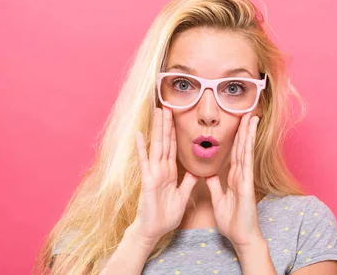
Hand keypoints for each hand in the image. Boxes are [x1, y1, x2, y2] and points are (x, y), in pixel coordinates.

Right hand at [132, 107, 198, 243]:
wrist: (153, 230)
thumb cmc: (165, 215)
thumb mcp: (182, 196)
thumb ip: (188, 182)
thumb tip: (197, 170)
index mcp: (170, 172)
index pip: (174, 148)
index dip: (176, 132)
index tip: (177, 116)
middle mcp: (161, 169)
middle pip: (165, 142)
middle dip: (167, 124)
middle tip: (167, 105)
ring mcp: (153, 173)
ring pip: (157, 146)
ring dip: (157, 129)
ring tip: (157, 112)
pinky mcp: (148, 180)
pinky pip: (145, 162)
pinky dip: (142, 148)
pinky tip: (139, 135)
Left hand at [205, 112, 262, 249]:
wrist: (240, 237)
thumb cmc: (232, 221)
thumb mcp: (219, 199)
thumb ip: (215, 185)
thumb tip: (209, 173)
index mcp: (234, 177)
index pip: (234, 152)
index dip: (235, 136)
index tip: (236, 121)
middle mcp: (241, 175)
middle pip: (241, 147)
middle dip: (244, 129)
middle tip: (247, 111)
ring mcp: (245, 179)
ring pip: (245, 151)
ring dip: (248, 134)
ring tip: (251, 117)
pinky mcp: (246, 186)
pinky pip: (245, 164)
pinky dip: (246, 149)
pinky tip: (248, 138)